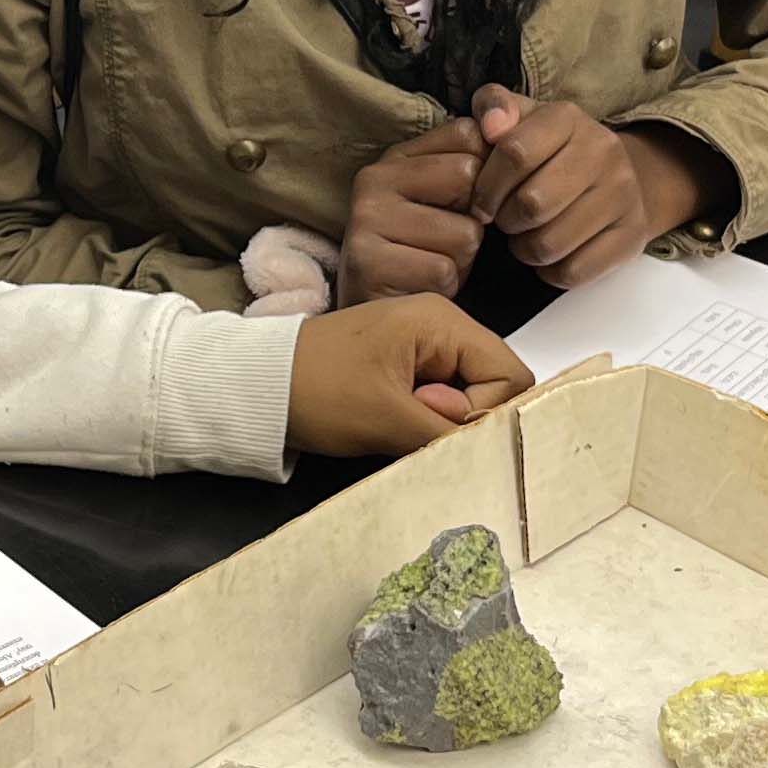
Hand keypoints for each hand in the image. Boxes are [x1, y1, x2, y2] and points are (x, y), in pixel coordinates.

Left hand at [284, 295, 533, 456]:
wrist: (256, 387)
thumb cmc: (318, 392)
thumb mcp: (388, 419)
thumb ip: (450, 433)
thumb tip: (494, 446)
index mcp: (443, 321)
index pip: (511, 373)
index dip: (486, 409)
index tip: (433, 418)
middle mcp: (442, 324)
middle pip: (493, 382)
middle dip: (465, 415)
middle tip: (412, 422)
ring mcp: (423, 344)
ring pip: (468, 394)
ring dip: (442, 421)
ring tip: (397, 422)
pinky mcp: (406, 365)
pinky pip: (441, 397)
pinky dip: (426, 418)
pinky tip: (394, 422)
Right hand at [338, 118, 486, 305]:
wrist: (380, 318)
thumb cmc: (422, 258)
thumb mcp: (448, 204)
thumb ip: (474, 162)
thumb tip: (509, 120)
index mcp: (396, 157)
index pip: (467, 135)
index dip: (487, 175)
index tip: (467, 205)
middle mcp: (374, 179)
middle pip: (470, 178)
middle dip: (474, 220)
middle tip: (445, 242)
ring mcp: (365, 219)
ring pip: (463, 232)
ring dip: (461, 260)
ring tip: (432, 267)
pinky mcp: (367, 262)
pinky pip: (443, 270)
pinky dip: (444, 288)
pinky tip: (420, 288)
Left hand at [468, 87, 702, 288]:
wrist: (617, 175)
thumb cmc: (550, 150)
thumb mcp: (522, 118)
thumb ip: (494, 107)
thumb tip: (491, 126)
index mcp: (568, 118)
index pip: (515, 152)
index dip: (486, 186)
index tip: (480, 201)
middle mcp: (603, 151)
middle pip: (532, 204)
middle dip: (505, 220)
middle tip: (504, 219)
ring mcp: (623, 194)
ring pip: (550, 244)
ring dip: (524, 249)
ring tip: (525, 235)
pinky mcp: (632, 236)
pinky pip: (574, 272)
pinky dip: (550, 271)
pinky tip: (550, 255)